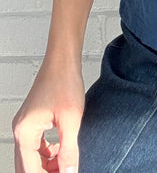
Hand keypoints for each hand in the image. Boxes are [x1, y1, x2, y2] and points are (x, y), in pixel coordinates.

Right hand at [12, 56, 84, 172]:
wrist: (63, 60)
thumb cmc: (64, 82)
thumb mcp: (71, 120)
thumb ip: (69, 150)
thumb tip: (69, 172)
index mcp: (25, 132)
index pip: (31, 169)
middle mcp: (21, 129)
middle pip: (27, 165)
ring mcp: (25, 125)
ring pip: (31, 156)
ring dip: (46, 165)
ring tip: (65, 164)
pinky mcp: (32, 121)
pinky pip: (35, 145)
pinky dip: (46, 153)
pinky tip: (61, 150)